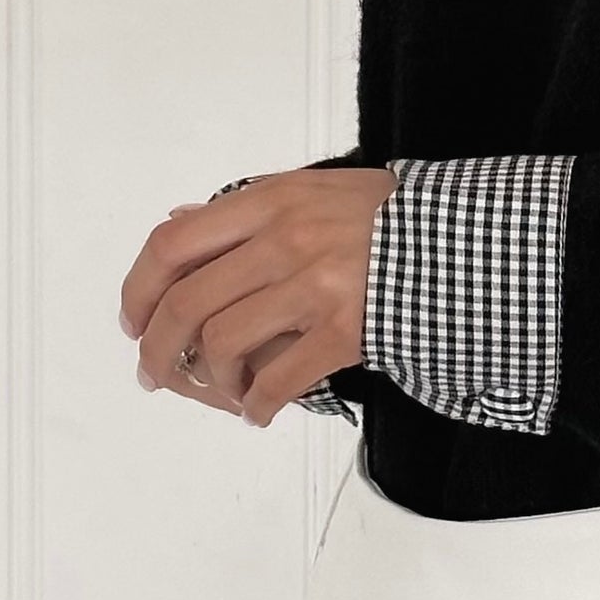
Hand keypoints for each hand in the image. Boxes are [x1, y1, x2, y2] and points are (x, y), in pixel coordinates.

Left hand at [118, 165, 394, 426]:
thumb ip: (249, 205)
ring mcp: (315, 287)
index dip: (139, 289)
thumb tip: (181, 219)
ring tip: (224, 389)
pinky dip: (257, 404)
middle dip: (157, 348)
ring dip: (211, 379)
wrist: (465, 242)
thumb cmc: (392, 219)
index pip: (173, 244)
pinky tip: (259, 410)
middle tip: (155, 371)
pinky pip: (277, 380)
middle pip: (186, 303)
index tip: (134, 320)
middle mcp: (285, 240)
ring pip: (222, 343)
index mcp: (271, 201)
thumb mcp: (317, 189)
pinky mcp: (344, 331)